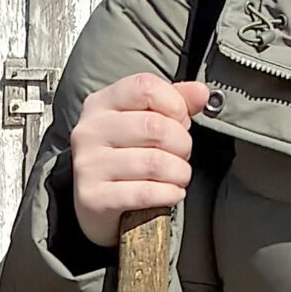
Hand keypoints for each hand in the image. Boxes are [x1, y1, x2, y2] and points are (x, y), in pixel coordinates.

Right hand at [69, 74, 208, 247]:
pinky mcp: (93, 197)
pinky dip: (170, 194)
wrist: (93, 204)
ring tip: (179, 176)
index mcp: (101, 104)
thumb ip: (174, 102)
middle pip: (154, 126)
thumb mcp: (144, 120)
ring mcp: (89, 165)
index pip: (145, 88)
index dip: (175, 104)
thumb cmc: (123, 156)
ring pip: (154, 162)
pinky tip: (173, 193)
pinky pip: (146, 193)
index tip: (181, 121)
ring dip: (180, 172)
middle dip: (182, 144)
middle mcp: (90, 131)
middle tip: (182, 155)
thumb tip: (201, 92)